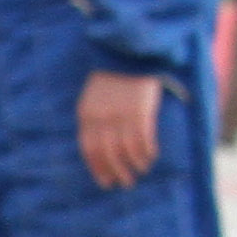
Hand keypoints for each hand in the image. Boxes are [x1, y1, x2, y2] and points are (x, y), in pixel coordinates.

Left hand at [76, 70, 166, 188]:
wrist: (127, 53)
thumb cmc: (111, 78)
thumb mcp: (92, 98)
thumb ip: (93, 120)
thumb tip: (99, 148)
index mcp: (86, 114)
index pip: (89, 149)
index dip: (98, 168)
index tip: (105, 182)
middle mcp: (102, 117)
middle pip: (107, 153)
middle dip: (116, 171)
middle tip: (124, 183)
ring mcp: (121, 114)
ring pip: (126, 149)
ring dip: (133, 164)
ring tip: (139, 173)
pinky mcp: (141, 110)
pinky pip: (143, 138)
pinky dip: (146, 152)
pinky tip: (150, 158)